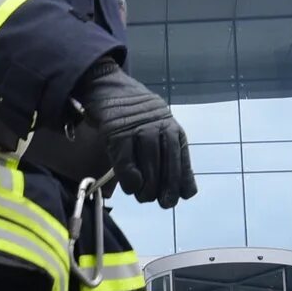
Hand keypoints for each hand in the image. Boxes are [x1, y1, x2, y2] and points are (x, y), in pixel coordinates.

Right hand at [72, 61, 197, 206]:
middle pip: (168, 161)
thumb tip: (184, 190)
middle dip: (167, 187)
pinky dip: (130, 177)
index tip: (183, 196)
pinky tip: (131, 188)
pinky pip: (126, 160)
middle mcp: (158, 126)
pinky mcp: (117, 132)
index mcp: (171, 126)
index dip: (183, 178)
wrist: (108, 87)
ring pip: (150, 162)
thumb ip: (166, 155)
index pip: (181, 155)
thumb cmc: (133, 115)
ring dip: (148, 186)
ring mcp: (138, 128)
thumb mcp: (155, 129)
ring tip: (144, 197)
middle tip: (162, 203)